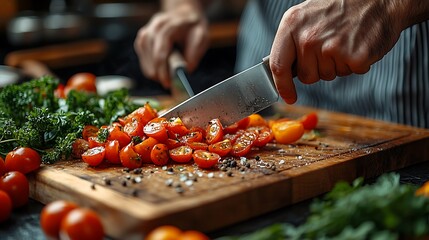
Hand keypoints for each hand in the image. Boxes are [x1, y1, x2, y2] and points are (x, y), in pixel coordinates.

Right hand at [134, 2, 208, 87]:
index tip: (168, 84)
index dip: (163, 71)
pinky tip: (162, 68)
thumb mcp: (201, 37)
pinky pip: (143, 60)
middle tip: (170, 83)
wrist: (183, 15)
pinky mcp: (142, 39)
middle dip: (160, 74)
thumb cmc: (193, 27)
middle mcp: (153, 28)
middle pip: (151, 58)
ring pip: (145, 62)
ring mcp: (145, 33)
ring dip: (156, 72)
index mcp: (168, 26)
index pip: (160, 52)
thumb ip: (194, 53)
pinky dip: (152, 68)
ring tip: (168, 75)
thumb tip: (186, 71)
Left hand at [269, 0, 404, 103]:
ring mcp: (331, 48)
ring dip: (337, 64)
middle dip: (317, 69)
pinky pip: (349, 73)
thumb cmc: (341, 7)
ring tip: (345, 41)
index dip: (282, 86)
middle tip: (330, 46)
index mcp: (292, 25)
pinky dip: (356, 63)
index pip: (278, 65)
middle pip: (306, 76)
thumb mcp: (306, 17)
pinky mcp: (354, 57)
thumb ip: (291, 42)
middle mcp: (308, 37)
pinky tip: (358, 44)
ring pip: (327, 76)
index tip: (288, 97)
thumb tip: (282, 72)